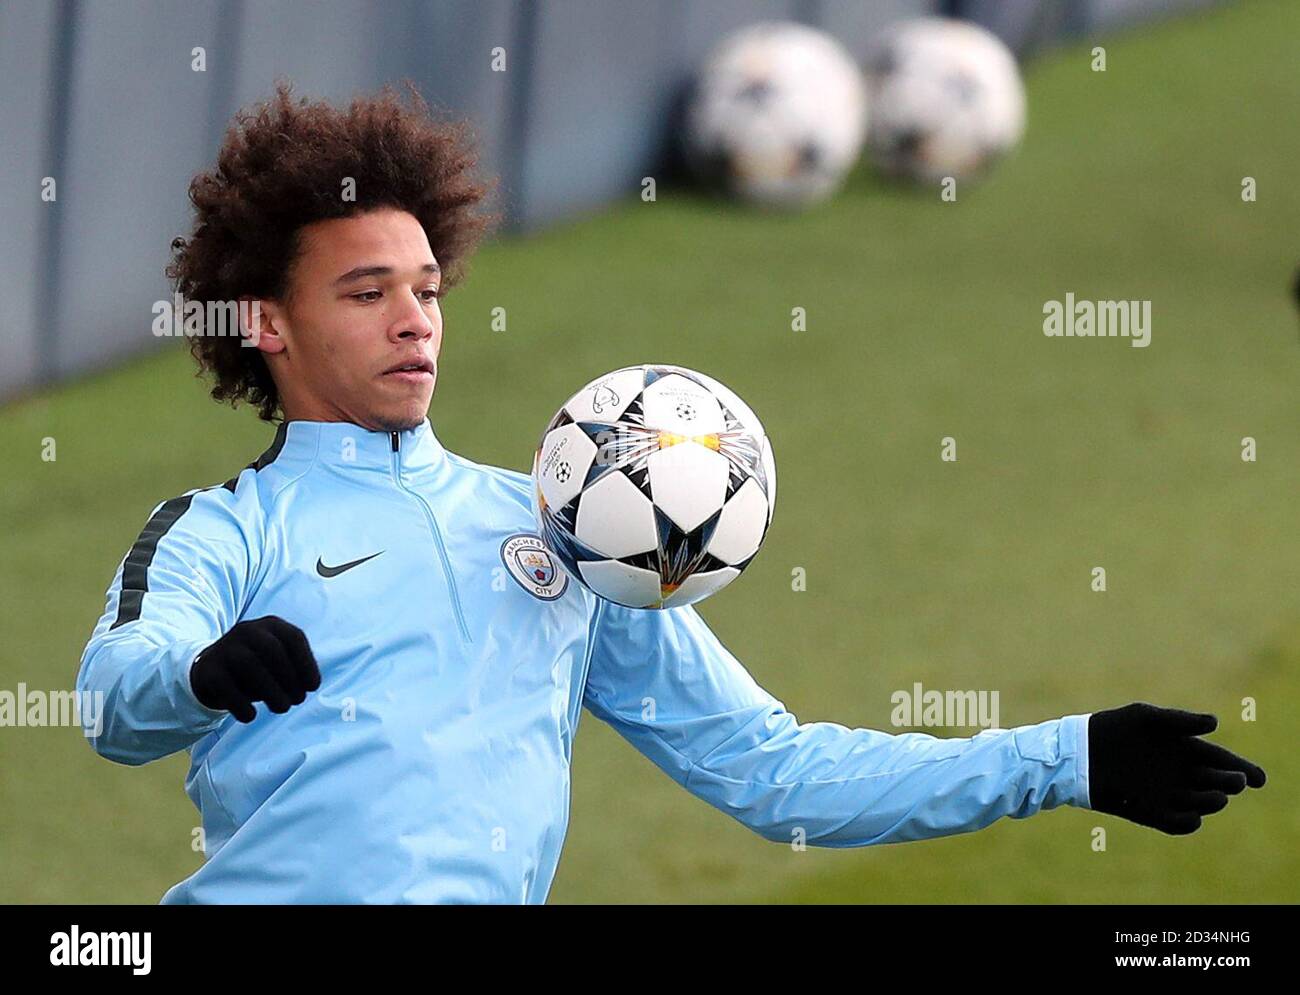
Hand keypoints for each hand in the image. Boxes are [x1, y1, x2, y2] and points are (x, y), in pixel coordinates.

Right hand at [190, 616, 320, 722]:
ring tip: (282, 708)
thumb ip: (295, 670)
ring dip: (270, 691)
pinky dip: (241, 704)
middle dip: (290, 678)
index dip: (307, 663)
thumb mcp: (278, 662)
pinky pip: (225, 685)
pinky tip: (251, 715)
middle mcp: (247, 630)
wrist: (211, 670)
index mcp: (271, 626)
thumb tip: (309, 685)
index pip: (294, 637)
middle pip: (272, 650)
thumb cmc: (257, 668)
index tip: (313, 687)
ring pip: (249, 664)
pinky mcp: (208, 669)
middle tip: (298, 700)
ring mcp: (225, 648)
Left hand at [1089, 702, 1265, 833]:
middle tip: (1235, 781)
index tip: (1258, 777)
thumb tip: (1216, 723)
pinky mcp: (1151, 812)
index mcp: (1184, 748)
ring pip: (1202, 804)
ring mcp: (1167, 794)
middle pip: (1217, 782)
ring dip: (1212, 802)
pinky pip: (1178, 824)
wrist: (1080, 752)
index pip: (1222, 759)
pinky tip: (1192, 816)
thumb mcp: (1146, 718)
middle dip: (1231, 783)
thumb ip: (1179, 720)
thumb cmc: (1113, 728)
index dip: (1243, 768)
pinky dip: (1188, 822)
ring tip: (1217, 796)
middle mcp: (1181, 773)